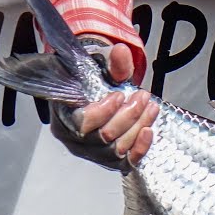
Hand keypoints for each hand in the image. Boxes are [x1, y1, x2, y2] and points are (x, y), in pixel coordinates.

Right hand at [50, 41, 156, 170]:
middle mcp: (74, 140)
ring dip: (138, 127)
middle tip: (143, 96)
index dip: (104, 112)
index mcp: (64, 118)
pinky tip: (149, 130)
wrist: (103, 91)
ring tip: (151, 107)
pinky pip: (126, 162)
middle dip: (128, 116)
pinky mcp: (110, 159)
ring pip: (117, 150)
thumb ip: (113, 62)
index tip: (119, 95)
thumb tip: (122, 51)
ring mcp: (92, 152)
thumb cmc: (96, 79)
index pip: (81, 124)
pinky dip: (140, 148)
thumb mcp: (103, 66)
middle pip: (103, 138)